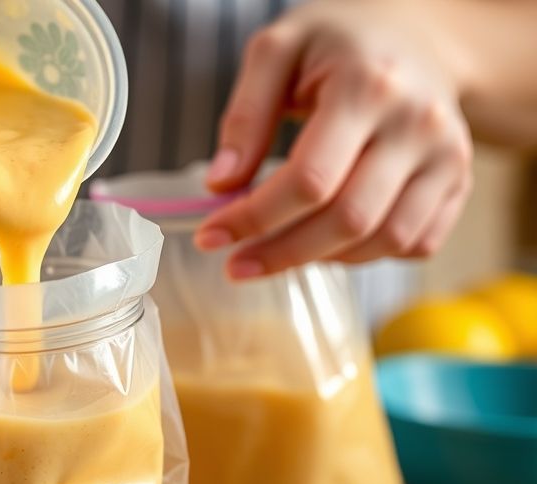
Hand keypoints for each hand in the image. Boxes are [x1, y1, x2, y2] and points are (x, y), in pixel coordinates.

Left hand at [195, 0, 472, 279]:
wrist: (410, 32)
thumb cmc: (334, 42)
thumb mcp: (276, 52)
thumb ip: (245, 117)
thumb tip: (221, 186)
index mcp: (369, 87)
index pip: (309, 180)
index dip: (254, 219)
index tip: (211, 236)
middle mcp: (419, 125)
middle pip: (348, 220)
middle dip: (282, 253)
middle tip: (236, 264)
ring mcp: (448, 156)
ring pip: (385, 241)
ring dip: (321, 260)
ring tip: (276, 251)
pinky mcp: (458, 180)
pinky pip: (415, 244)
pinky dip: (365, 257)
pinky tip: (325, 243)